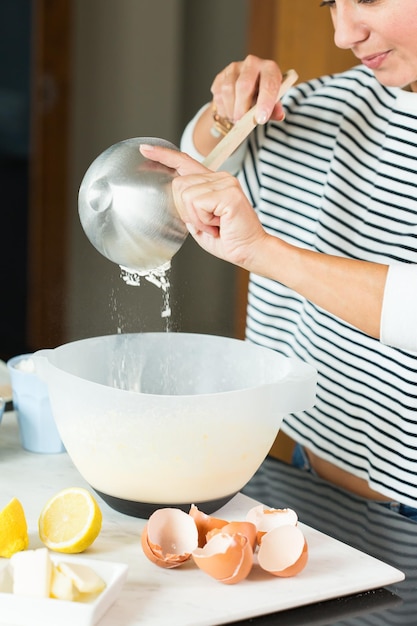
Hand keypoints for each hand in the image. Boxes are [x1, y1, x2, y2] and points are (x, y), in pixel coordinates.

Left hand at [140, 144, 267, 268]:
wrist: (250, 251)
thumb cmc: (228, 240)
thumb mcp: (199, 222)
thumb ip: (187, 206)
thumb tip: (175, 197)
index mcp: (213, 182)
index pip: (185, 162)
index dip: (164, 156)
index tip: (145, 149)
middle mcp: (220, 177)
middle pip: (179, 184)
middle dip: (185, 211)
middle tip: (207, 223)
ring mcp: (225, 182)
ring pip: (186, 195)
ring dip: (196, 218)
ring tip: (214, 225)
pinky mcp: (228, 192)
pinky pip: (197, 203)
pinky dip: (203, 220)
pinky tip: (218, 224)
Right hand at [211, 54, 284, 124]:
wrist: (246, 92)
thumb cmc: (262, 97)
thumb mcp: (272, 103)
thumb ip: (275, 110)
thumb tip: (279, 115)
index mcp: (270, 69)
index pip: (269, 83)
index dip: (265, 102)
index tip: (261, 119)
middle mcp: (252, 63)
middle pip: (243, 86)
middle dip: (242, 108)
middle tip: (241, 122)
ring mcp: (234, 67)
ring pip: (228, 91)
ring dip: (231, 110)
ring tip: (236, 119)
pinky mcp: (221, 75)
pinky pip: (218, 94)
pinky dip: (223, 108)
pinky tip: (229, 112)